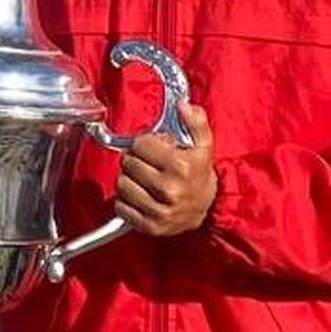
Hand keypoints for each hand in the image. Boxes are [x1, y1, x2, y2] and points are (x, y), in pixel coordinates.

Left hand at [114, 101, 216, 236]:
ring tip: (144, 180)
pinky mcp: (150, 226)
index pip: (139, 144)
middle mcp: (168, 189)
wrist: (209, 209)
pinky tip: (140, 196)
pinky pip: (120, 207)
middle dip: (135, 160)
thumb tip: (183, 105)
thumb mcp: (203, 145)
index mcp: (180, 166)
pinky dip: (126, 201)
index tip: (152, 149)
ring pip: (121, 185)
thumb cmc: (200, 174)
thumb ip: (195, 121)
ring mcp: (159, 210)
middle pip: (128, 163)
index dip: (144, 144)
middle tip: (147, 164)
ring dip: (129, 180)